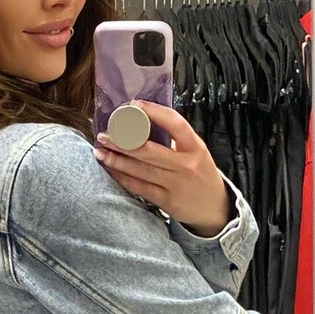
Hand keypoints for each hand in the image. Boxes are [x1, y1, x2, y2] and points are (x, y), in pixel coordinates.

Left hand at [94, 102, 233, 236]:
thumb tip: (142, 123)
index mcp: (196, 147)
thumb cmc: (201, 175)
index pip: (175, 123)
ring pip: (140, 170)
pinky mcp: (167, 201)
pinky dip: (122, 177)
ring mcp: (176, 185)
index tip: (134, 105)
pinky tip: (111, 170)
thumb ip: (176, 140)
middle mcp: (186, 165)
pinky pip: (139, 187)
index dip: (154, 112)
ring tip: (100, 151)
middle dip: (123, 141)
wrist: (215, 208)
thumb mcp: (197, 152)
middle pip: (149, 150)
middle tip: (105, 134)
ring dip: (116, 160)